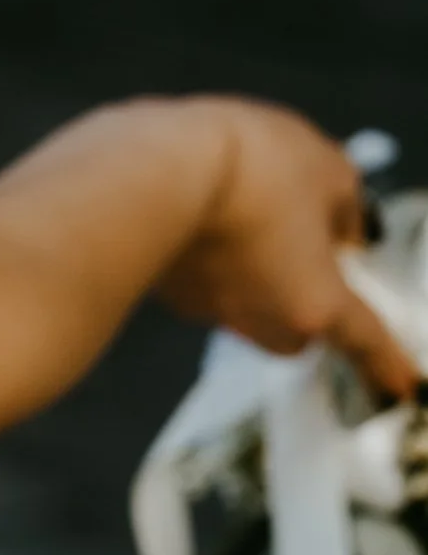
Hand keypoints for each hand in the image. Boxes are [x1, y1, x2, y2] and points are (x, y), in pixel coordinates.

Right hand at [158, 99, 418, 401]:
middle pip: (300, 327)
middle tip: (309, 249)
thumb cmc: (250, 169)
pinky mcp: (169, 289)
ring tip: (251, 217)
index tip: (400, 386)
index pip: (364, 340)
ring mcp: (210, 309)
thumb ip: (346, 207)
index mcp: (317, 300)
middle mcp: (263, 319)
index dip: (386, 364)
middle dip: (308, 298)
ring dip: (259, 275)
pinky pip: (208, 283)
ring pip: (250, 305)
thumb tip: (344, 224)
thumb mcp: (330, 169)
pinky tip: (210, 212)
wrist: (154, 168)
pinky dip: (216, 257)